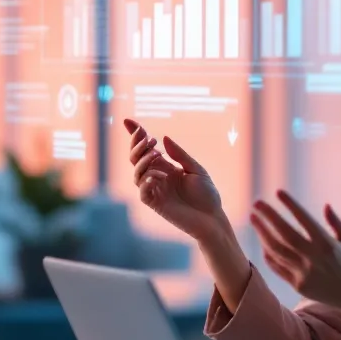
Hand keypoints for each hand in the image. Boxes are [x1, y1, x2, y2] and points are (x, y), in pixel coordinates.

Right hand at [123, 118, 224, 242]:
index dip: (135, 135)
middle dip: (138, 146)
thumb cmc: (207, 195)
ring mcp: (156, 191)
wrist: (212, 218)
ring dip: (144, 161)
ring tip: (157, 155)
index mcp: (166, 167)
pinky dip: (146, 182)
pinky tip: (157, 176)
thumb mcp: (196, 169)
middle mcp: (157, 177)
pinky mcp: (156, 204)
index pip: (146, 149)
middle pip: (136, 159)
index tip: (128, 121)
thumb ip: (180, 155)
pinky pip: (143, 192)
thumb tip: (163, 138)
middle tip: (150, 140)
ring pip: (137, 174)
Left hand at [249, 190, 340, 312]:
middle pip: (285, 234)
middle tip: (256, 203)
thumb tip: (326, 205)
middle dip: (269, 217)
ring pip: (277, 251)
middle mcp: (314, 258)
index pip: (304, 220)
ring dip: (263, 233)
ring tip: (254, 219)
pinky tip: (263, 242)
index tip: (278, 192)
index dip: (290, 205)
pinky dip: (268, 254)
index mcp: (328, 244)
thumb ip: (337, 223)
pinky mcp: (298, 285)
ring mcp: (305, 273)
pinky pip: (278, 267)